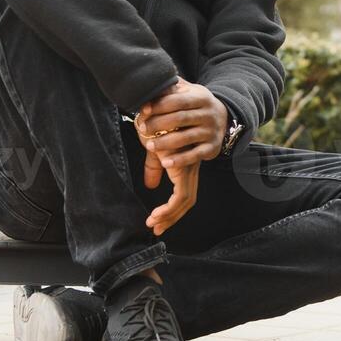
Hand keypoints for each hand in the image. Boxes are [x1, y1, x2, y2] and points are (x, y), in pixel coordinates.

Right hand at [133, 77, 227, 234]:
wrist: (156, 110)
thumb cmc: (155, 126)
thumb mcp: (153, 151)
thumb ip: (154, 167)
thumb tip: (151, 185)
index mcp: (184, 164)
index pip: (183, 192)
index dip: (173, 208)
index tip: (158, 219)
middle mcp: (189, 167)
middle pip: (187, 200)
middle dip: (172, 217)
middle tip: (157, 229)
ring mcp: (187, 168)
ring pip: (184, 202)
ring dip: (169, 216)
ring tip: (153, 224)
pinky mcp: (182, 168)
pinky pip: (180, 197)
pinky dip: (168, 209)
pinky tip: (155, 214)